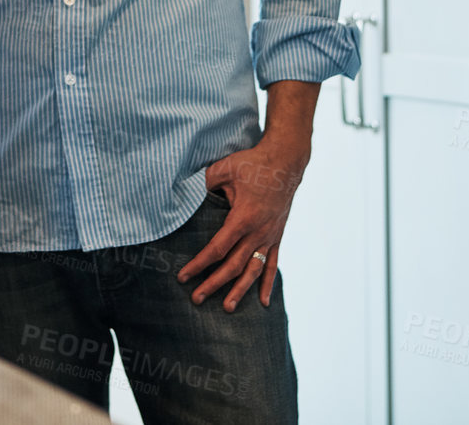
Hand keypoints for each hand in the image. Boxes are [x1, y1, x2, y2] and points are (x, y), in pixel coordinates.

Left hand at [176, 134, 309, 311]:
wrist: (286, 160)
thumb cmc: (253, 163)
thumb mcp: (225, 168)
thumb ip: (204, 182)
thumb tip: (182, 190)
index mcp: (243, 217)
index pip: (217, 248)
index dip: (199, 265)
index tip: (183, 276)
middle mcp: (258, 232)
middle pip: (234, 265)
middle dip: (214, 284)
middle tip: (197, 298)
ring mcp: (270, 236)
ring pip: (254, 270)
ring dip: (240, 290)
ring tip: (228, 307)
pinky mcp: (277, 236)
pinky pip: (273, 264)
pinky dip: (268, 283)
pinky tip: (264, 302)